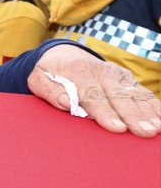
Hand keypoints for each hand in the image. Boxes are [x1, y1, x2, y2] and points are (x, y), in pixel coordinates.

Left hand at [28, 45, 159, 137]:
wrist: (63, 55)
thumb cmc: (50, 73)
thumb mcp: (38, 79)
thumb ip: (50, 91)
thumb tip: (66, 103)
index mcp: (78, 72)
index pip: (93, 95)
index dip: (106, 112)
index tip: (116, 127)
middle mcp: (101, 72)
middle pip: (118, 96)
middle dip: (132, 115)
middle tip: (143, 132)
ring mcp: (117, 75)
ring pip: (134, 95)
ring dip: (147, 112)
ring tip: (156, 129)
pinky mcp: (127, 80)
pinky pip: (143, 93)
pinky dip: (154, 106)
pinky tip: (160, 120)